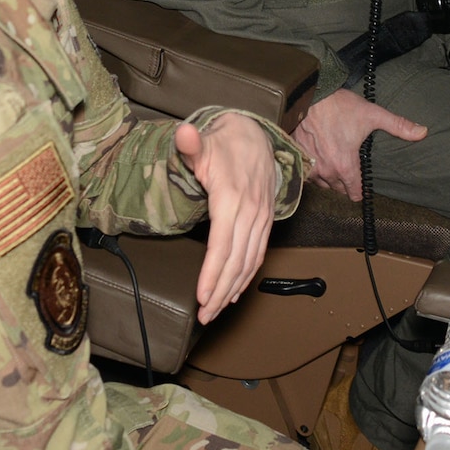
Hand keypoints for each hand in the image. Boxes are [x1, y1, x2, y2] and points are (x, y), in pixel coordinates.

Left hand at [174, 114, 278, 323]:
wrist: (255, 135)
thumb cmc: (224, 143)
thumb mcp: (205, 141)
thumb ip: (191, 143)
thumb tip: (183, 134)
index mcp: (232, 197)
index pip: (222, 243)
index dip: (213, 272)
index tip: (202, 296)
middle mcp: (250, 212)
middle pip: (236, 260)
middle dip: (220, 291)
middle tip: (204, 315)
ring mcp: (261, 218)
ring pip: (249, 262)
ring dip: (233, 290)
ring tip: (215, 311)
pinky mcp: (265, 221)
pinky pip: (258, 254)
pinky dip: (247, 276)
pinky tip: (234, 292)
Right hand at [290, 88, 426, 200]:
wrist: (309, 95)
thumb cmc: (340, 106)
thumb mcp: (372, 114)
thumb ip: (398, 126)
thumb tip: (423, 132)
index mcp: (345, 166)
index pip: (354, 194)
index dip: (360, 190)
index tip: (362, 184)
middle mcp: (326, 171)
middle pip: (338, 189)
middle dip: (345, 182)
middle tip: (350, 169)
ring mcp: (310, 165)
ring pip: (322, 183)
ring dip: (328, 177)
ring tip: (335, 164)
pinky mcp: (298, 157)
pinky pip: (307, 174)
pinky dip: (313, 170)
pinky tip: (319, 159)